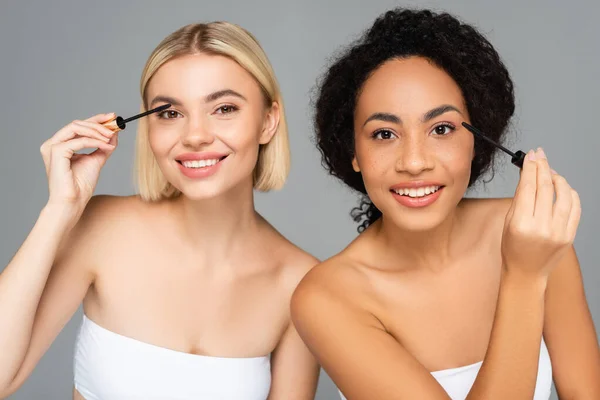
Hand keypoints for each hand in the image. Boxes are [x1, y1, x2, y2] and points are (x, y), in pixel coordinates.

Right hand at [40, 113, 118, 217]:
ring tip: (111, 137)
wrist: (73, 202)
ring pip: (76, 128)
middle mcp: (53, 143)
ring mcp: (52, 147)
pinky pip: (78, 140)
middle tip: (115, 127)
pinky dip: (94, 141)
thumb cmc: (81, 185)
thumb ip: (103, 146)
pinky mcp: (56, 152)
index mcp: (60, 144)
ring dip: (97, 131)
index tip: (112, 117)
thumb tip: (114, 133)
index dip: (96, 119)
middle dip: (98, 123)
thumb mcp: (96, 160)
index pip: (78, 126)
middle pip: (77, 123)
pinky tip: (105, 146)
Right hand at [501, 148, 580, 278]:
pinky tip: (562, 187)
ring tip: (551, 171)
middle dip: (542, 167)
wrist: (526, 273)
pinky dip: (570, 193)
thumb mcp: (508, 222)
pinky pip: (575, 208)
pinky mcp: (569, 235)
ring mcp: (558, 232)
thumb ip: (520, 198)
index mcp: (521, 224)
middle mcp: (541, 227)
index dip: (529, 168)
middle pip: (544, 188)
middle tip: (539, 155)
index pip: (527, 187)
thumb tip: (527, 174)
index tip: (530, 156)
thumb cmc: (513, 249)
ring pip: (563, 195)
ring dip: (557, 178)